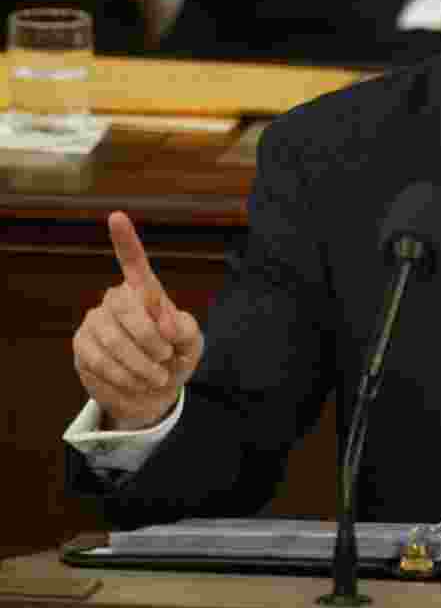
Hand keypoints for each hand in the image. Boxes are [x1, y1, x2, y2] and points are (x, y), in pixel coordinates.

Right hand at [72, 211, 203, 430]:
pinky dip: (124, 376)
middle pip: (127, 307)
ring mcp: (96, 320)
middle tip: (167, 358)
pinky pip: (100, 360)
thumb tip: (165, 323)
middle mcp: (117, 299)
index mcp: (146, 291)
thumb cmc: (175, 357)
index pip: (133, 261)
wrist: (152, 391)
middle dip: (151, 339)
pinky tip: (136, 381)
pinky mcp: (82, 345)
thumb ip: (185, 329)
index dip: (125, 240)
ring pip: (114, 339)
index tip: (117, 216)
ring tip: (157, 376)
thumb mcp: (191, 343)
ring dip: (141, 365)